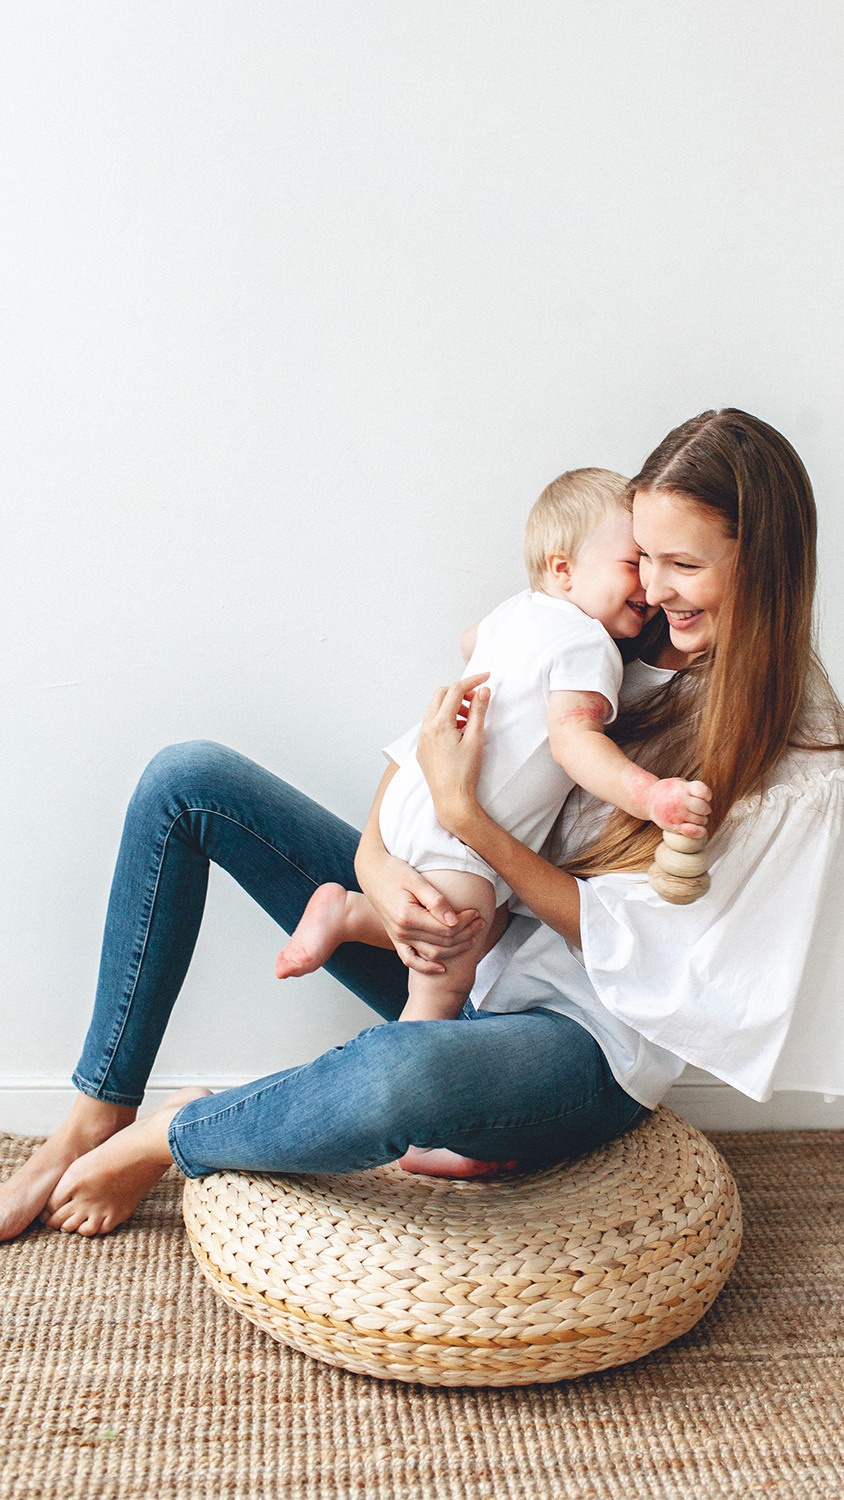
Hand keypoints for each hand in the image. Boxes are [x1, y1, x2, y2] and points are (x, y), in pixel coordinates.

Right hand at [364, 854, 484, 974]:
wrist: (371, 872)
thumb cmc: (395, 871)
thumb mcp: (416, 880)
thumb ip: (436, 901)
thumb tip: (454, 920)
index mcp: (408, 917)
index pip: (446, 929)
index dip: (465, 923)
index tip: (476, 912)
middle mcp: (402, 932)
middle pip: (442, 943)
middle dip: (465, 934)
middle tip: (480, 923)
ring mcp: (398, 938)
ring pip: (432, 954)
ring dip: (455, 949)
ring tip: (472, 937)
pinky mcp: (396, 939)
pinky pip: (411, 960)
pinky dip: (426, 967)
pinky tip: (442, 968)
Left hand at [415, 673, 489, 838]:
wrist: (451, 799)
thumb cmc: (464, 773)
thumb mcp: (476, 739)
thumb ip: (478, 711)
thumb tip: (483, 690)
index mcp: (439, 723)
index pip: (455, 690)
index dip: (472, 681)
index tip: (486, 677)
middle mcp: (426, 728)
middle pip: (440, 694)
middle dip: (459, 692)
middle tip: (477, 699)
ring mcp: (422, 738)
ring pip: (434, 709)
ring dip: (451, 706)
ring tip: (469, 719)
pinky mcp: (422, 748)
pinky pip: (430, 723)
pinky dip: (444, 719)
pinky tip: (459, 732)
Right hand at [649, 778, 711, 838]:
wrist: (649, 800)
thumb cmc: (669, 791)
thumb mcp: (680, 783)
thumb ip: (694, 789)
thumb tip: (708, 801)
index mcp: (682, 788)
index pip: (703, 791)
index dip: (707, 795)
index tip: (705, 797)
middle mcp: (679, 800)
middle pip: (703, 807)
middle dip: (705, 809)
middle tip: (700, 810)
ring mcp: (677, 814)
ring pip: (700, 820)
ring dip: (701, 820)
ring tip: (694, 817)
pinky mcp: (674, 825)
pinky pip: (693, 831)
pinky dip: (699, 831)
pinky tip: (698, 829)